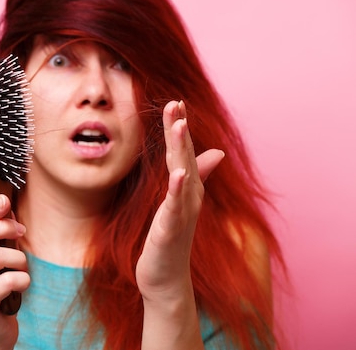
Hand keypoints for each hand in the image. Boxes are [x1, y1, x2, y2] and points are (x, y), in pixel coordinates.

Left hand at [136, 101, 222, 348]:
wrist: (166, 280)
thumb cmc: (172, 240)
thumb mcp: (181, 204)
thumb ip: (198, 177)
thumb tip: (217, 152)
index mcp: (187, 190)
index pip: (183, 153)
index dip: (179, 128)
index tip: (176, 102)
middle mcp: (188, 199)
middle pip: (184, 158)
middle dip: (179, 130)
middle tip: (176, 103)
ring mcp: (181, 215)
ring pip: (182, 178)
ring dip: (181, 151)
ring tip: (179, 126)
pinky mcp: (170, 233)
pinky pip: (174, 209)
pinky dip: (176, 191)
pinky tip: (176, 173)